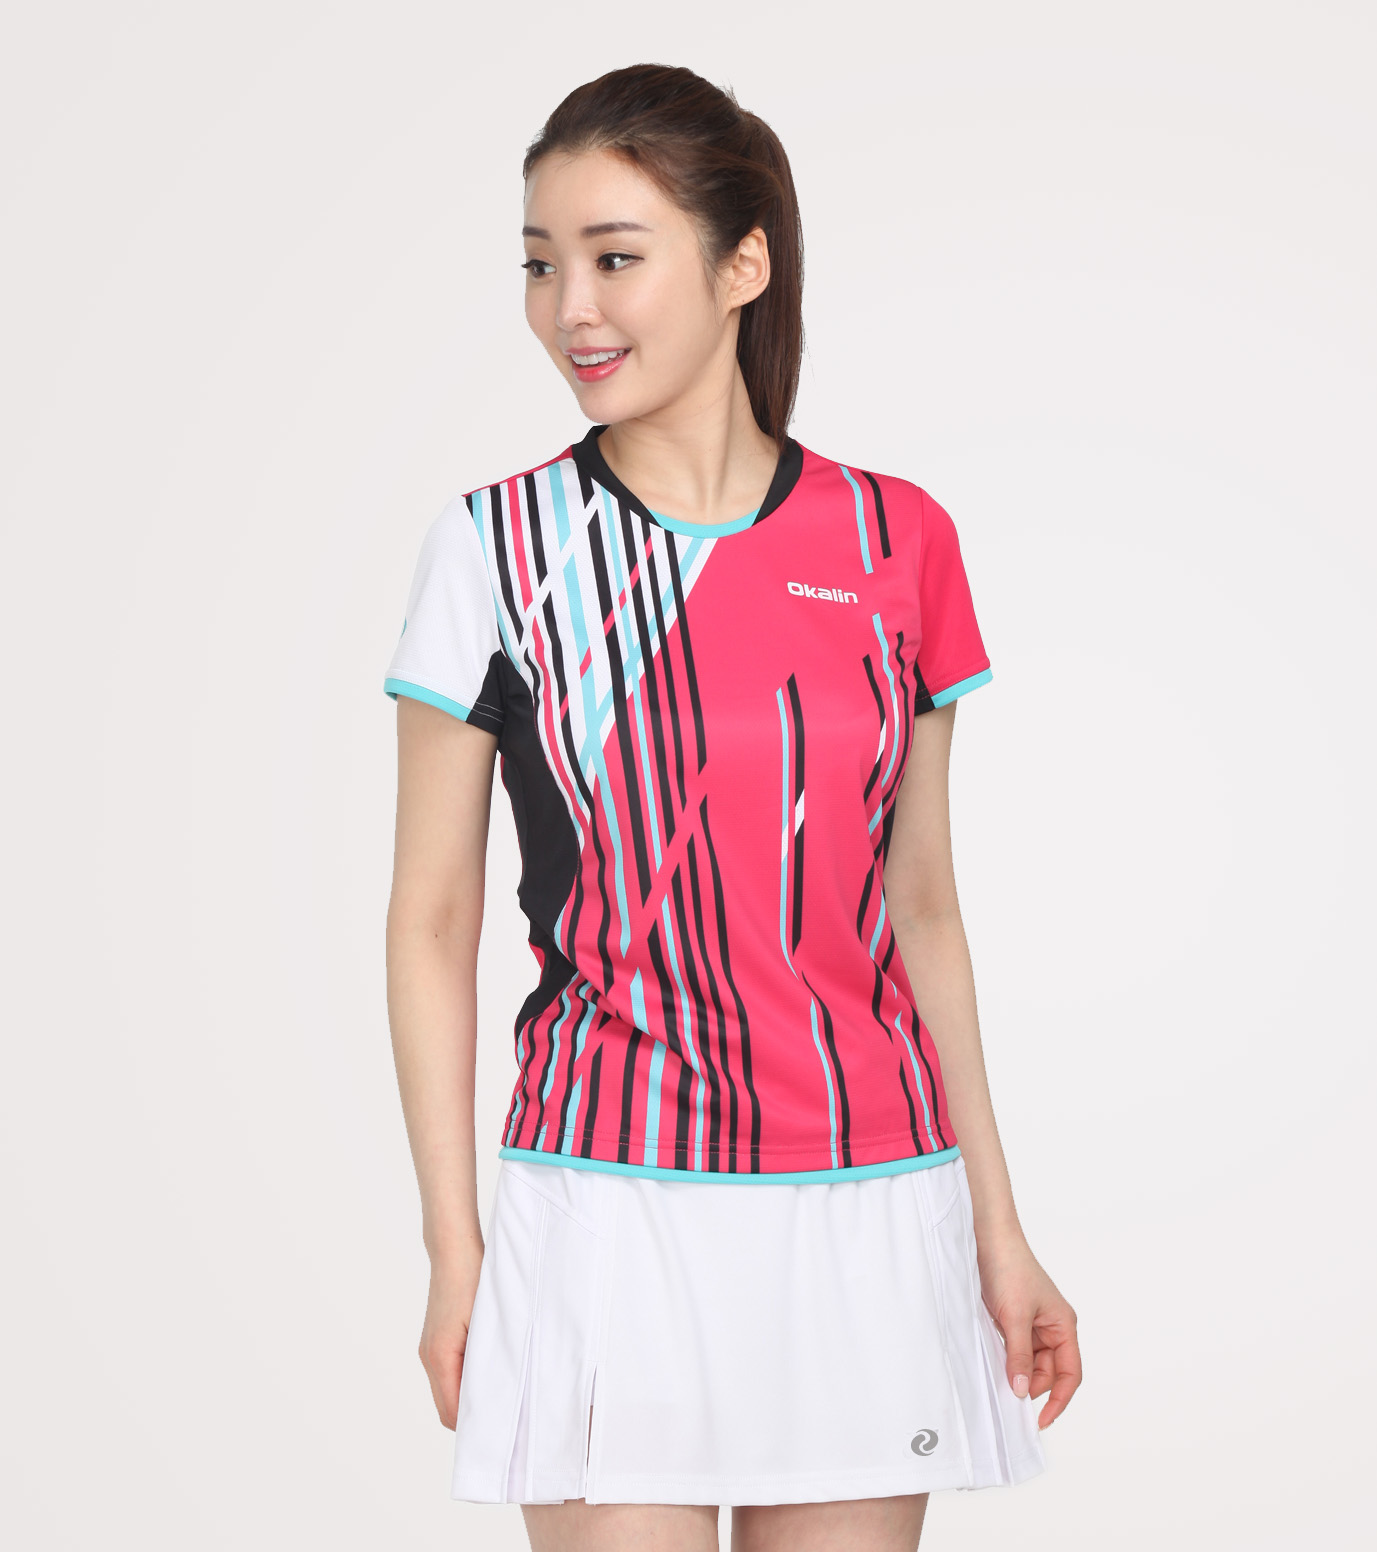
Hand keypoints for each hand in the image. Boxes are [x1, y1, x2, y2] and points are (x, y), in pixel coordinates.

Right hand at [418, 1242, 484, 1429]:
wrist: (453, 1249)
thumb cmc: (473, 1279)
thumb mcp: (488, 1322)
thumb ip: (491, 1360)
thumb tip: (502, 1395)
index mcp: (440, 1356)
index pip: (452, 1414)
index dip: (475, 1429)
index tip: (502, 1434)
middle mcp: (429, 1356)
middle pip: (448, 1408)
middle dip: (474, 1418)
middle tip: (507, 1421)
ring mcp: (429, 1348)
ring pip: (447, 1391)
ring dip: (470, 1398)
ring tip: (502, 1396)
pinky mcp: (434, 1339)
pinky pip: (448, 1373)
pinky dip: (465, 1380)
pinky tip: (489, 1371)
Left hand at [976, 1231, 1080, 1427]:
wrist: (985, 1238)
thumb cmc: (1008, 1268)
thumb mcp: (1015, 1317)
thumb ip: (1020, 1356)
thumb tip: (1022, 1393)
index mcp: (1063, 1325)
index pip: (1070, 1373)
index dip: (1059, 1400)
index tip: (1041, 1421)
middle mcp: (1051, 1327)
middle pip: (1049, 1372)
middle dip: (1032, 1386)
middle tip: (1010, 1400)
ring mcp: (1031, 1324)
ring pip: (1030, 1363)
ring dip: (1017, 1373)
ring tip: (999, 1379)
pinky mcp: (1012, 1320)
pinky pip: (1014, 1350)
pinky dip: (1007, 1360)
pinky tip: (994, 1365)